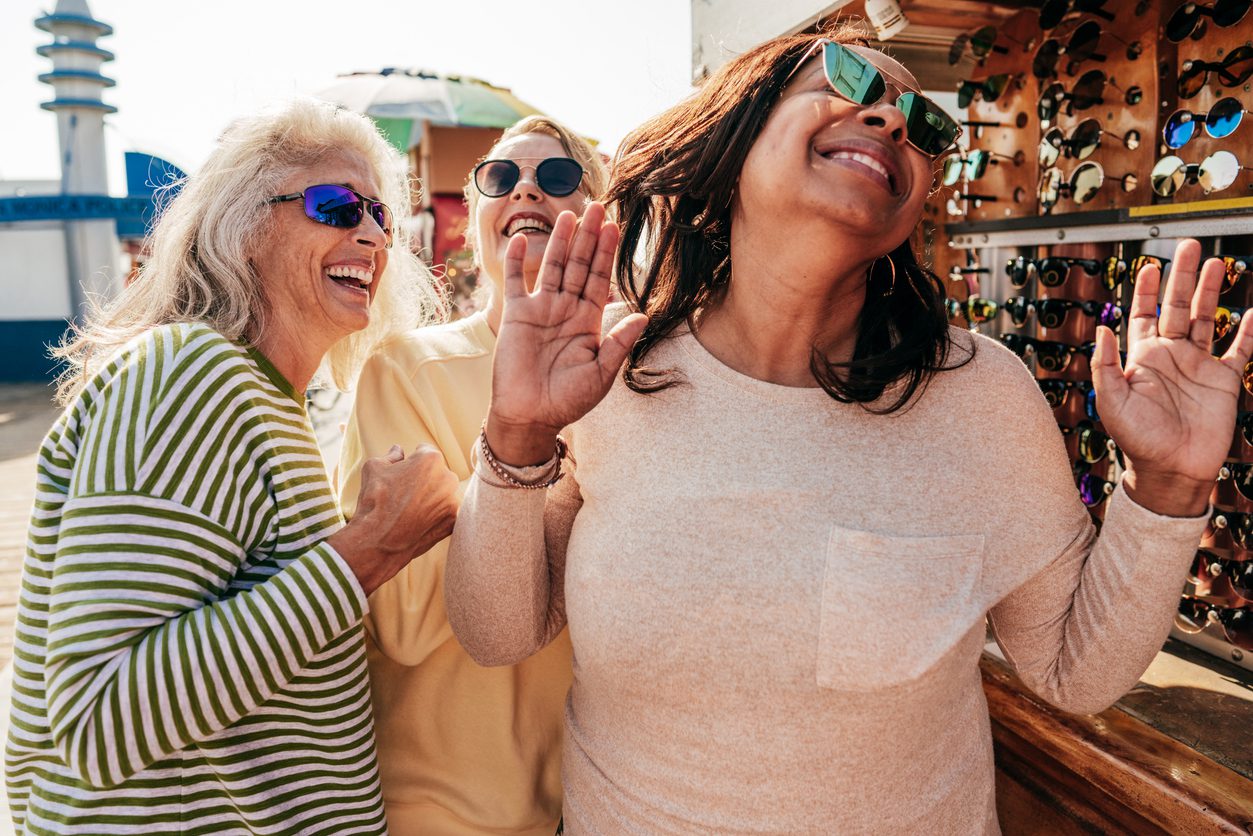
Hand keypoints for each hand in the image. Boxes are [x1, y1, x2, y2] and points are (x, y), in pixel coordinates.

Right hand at [329, 444, 459, 594]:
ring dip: (431, 497)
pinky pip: (445, 512)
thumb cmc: (374, 499)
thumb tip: (398, 450)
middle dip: (424, 479)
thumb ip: (391, 455)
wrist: (378, 539)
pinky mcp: (453, 520)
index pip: (424, 451)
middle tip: (403, 493)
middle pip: (437, 472)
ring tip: (409, 509)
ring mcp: (453, 500)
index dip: (411, 461)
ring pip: (443, 493)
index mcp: (431, 459)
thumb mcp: (374, 467)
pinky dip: (435, 515)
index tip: (401, 473)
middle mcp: (448, 477)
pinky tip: (418, 521)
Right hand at [486, 202, 647, 464]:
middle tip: (597, 208)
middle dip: (588, 237)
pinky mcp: (515, 315)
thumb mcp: (601, 373)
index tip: (615, 227)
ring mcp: (540, 310)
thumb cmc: (568, 401)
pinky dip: (518, 262)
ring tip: (569, 216)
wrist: (530, 416)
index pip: (599, 279)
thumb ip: (619, 343)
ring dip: (559, 241)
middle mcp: (565, 310)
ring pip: (551, 267)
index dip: (606, 253)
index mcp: (588, 321)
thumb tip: (644, 316)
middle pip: (578, 265)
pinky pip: (516, 283)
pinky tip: (522, 239)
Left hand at [1092, 239, 1252, 515]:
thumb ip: (1104, 365)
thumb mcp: (1112, 401)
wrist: (1172, 471)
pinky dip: (1249, 331)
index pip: (1143, 314)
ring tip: (1218, 263)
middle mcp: (1170, 357)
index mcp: (1141, 358)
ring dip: (1212, 292)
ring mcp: (1199, 367)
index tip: (1149, 265)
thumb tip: (1100, 328)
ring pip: (1208, 320)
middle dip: (1183, 277)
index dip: (1144, 290)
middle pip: (1178, 307)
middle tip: (1190, 246)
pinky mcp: (1225, 382)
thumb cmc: (1137, 440)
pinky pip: (1240, 350)